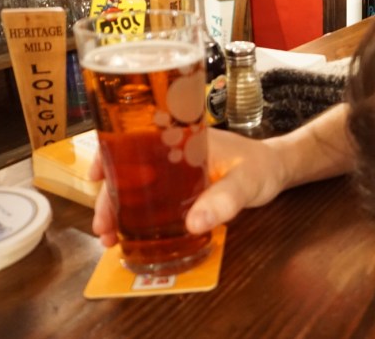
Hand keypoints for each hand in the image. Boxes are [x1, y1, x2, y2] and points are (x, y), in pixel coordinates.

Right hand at [91, 128, 288, 246]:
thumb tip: (191, 225)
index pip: (134, 138)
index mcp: (183, 137)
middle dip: (108, 196)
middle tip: (102, 229)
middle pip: (129, 167)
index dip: (108, 156)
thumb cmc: (263, 167)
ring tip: (109, 236)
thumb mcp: (247, 182)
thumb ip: (225, 200)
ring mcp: (176, 165)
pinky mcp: (182, 182)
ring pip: (137, 182)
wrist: (280, 168)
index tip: (93, 179)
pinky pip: (152, 192)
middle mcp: (173, 148)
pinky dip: (137, 209)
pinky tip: (132, 229)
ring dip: (119, 205)